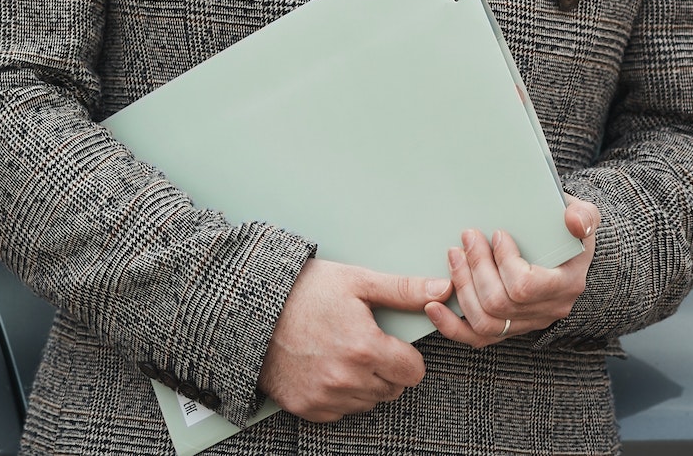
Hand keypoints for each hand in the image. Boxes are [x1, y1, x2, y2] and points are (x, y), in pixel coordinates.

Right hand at [257, 258, 450, 422]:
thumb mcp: (354, 281)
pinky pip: (340, 411)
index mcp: (365, 348)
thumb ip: (402, 290)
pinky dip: (338, 394)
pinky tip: (323, 368)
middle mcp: (348, 378)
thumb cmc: (303, 290)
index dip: (405, 355)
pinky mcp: (307, 407)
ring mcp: (326, 396)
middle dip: (385, 369)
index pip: (414, 371)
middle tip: (359, 343)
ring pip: (368, 401)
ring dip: (363, 383)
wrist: (250, 307)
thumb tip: (442, 289)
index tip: (388, 342)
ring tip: (339, 353)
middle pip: (393, 389)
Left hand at [425, 196, 597, 347]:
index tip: (497, 234)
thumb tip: (574, 221)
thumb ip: (584, 216)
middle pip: (499, 303)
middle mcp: (548, 309)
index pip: (525, 285)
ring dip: (462, 287)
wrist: (566, 251)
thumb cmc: (567, 230)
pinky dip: (450, 325)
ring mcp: (527, 322)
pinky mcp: (508, 328)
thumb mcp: (585, 215)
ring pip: (485, 322)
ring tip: (453, 256)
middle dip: (476, 267)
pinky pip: (477, 338)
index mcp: (567, 284)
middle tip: (466, 237)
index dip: (504, 261)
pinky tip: (432, 307)